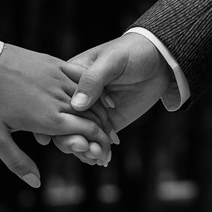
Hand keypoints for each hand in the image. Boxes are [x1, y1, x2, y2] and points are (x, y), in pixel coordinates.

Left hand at [0, 44, 115, 186]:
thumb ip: (18, 162)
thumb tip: (36, 183)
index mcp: (47, 119)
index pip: (86, 133)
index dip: (99, 145)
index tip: (104, 156)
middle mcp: (57, 98)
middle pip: (92, 118)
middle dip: (105, 134)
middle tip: (110, 148)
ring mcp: (56, 78)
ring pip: (89, 98)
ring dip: (103, 114)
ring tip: (110, 128)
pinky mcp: (53, 63)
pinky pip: (81, 76)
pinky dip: (96, 90)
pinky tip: (104, 99)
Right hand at [46, 33, 174, 160]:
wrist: (159, 60)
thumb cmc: (131, 52)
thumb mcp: (111, 60)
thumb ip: (93, 80)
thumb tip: (76, 105)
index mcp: (70, 79)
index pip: (55, 103)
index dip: (53, 122)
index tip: (53, 137)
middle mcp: (78, 98)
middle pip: (63, 124)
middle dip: (71, 141)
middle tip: (86, 147)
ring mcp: (93, 112)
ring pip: (79, 136)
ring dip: (85, 150)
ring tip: (98, 154)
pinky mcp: (109, 123)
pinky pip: (97, 141)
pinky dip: (98, 152)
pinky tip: (104, 158)